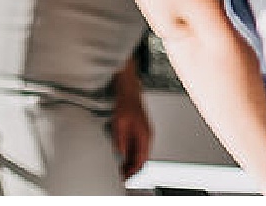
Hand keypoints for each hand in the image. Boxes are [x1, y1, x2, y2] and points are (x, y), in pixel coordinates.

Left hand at [111, 60, 153, 179]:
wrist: (128, 89)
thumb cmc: (125, 103)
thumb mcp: (119, 122)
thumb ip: (121, 139)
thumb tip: (121, 153)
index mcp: (145, 136)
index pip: (141, 160)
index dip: (133, 170)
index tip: (125, 176)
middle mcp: (146, 136)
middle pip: (141, 158)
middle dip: (132, 168)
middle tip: (121, 174)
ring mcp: (143, 133)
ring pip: (138, 152)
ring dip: (130, 161)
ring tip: (120, 167)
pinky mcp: (138, 129)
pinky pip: (135, 145)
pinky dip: (129, 152)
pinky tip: (122, 154)